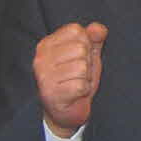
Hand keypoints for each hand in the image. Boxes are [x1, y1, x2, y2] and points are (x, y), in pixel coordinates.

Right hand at [32, 20, 105, 137]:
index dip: (86, 44)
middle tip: (78, 74)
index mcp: (47, 44)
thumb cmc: (76, 79)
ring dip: (85, 78)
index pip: (76, 31)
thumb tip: (98, 29)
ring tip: (76, 84)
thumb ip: (94, 38)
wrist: (65, 112)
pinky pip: (80, 85)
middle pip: (81, 48)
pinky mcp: (51, 94)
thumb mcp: (88, 55)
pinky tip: (75, 94)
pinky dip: (83, 91)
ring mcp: (44, 77)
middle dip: (87, 63)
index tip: (78, 58)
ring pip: (82, 67)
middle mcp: (41, 58)